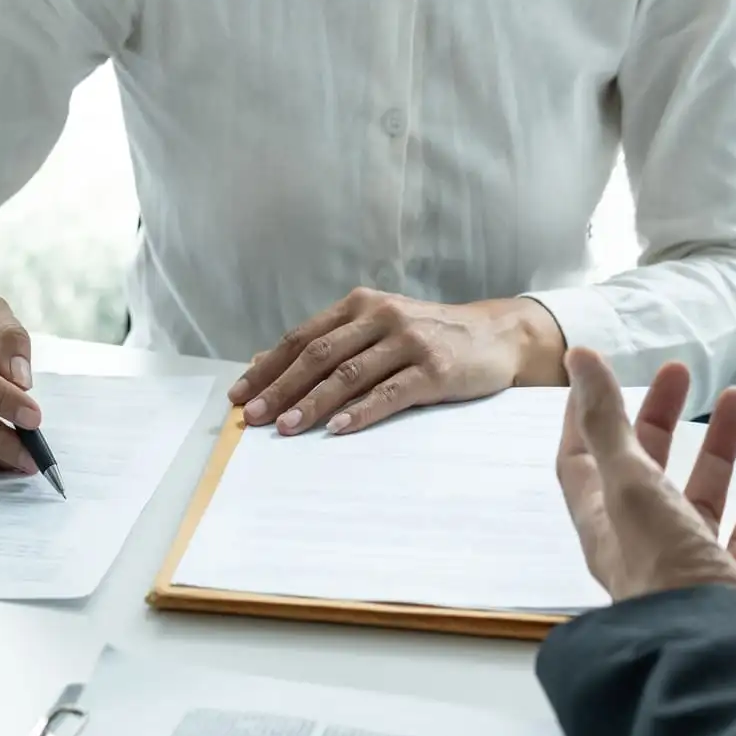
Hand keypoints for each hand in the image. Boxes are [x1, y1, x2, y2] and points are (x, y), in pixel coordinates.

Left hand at [229, 290, 567, 434]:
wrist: (496, 336)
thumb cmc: (428, 337)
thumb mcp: (377, 330)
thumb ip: (329, 344)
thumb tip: (265, 367)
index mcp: (360, 306)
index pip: (302, 337)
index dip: (268, 367)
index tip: (239, 395)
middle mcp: (381, 317)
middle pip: (318, 356)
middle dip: (281, 388)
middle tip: (254, 417)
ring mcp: (409, 341)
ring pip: (349, 375)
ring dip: (313, 403)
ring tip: (286, 428)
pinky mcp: (435, 369)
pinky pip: (390, 393)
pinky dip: (361, 412)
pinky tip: (337, 429)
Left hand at [555, 349, 735, 604]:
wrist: (716, 650)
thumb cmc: (663, 566)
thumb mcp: (629, 483)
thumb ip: (606, 421)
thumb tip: (577, 357)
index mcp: (604, 522)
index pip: (582, 461)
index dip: (585, 416)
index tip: (599, 374)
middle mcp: (641, 543)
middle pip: (645, 470)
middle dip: (660, 419)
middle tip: (683, 373)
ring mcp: (690, 565)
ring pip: (702, 495)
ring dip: (717, 446)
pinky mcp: (735, 583)